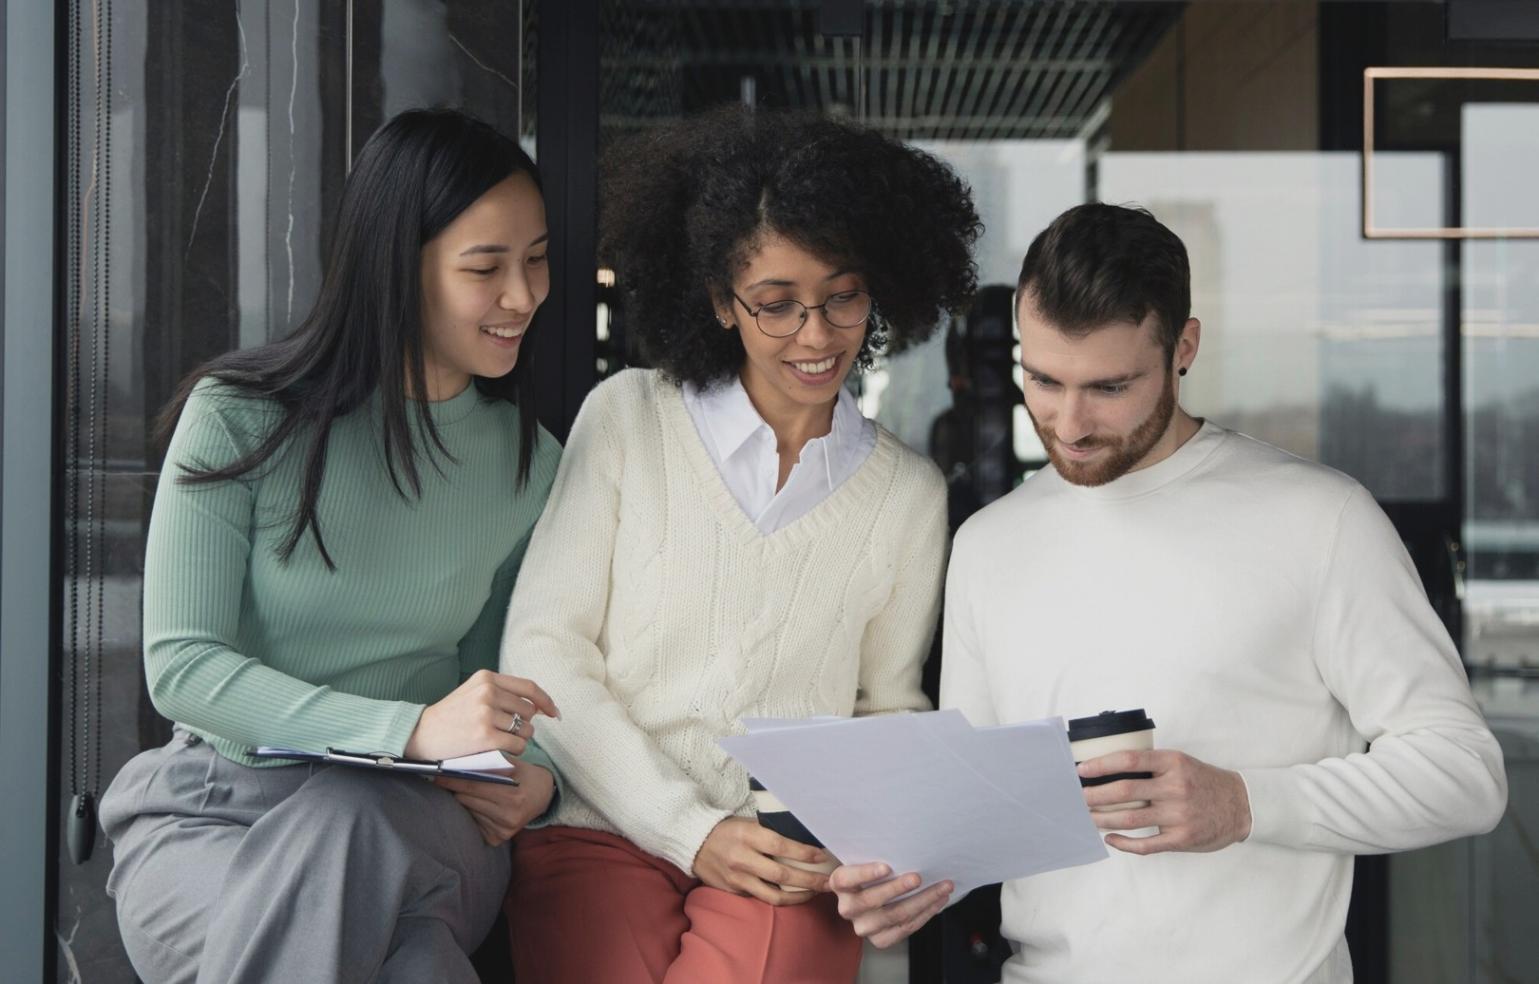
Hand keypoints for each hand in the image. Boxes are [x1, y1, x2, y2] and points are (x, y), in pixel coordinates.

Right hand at [405, 669, 559, 761]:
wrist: (421, 735)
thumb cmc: (450, 717)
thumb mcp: (472, 693)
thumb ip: (500, 693)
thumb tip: (537, 705)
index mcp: (486, 678)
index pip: (528, 687)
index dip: (545, 701)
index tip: (553, 713)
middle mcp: (488, 692)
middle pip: (528, 710)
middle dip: (526, 724)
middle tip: (511, 733)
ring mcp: (486, 713)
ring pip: (525, 729)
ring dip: (520, 739)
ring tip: (503, 741)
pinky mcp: (485, 735)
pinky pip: (517, 745)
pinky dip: (515, 751)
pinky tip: (502, 751)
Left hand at [437, 763, 554, 845]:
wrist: (543, 796)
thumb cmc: (525, 775)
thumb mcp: (513, 764)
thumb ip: (490, 763)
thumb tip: (458, 761)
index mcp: (513, 795)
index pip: (474, 786)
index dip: (453, 780)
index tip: (437, 775)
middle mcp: (508, 816)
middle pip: (467, 799)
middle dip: (455, 789)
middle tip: (445, 780)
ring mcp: (503, 830)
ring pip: (467, 811)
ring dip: (463, 801)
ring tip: (463, 791)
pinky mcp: (497, 839)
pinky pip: (473, 823)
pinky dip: (471, 813)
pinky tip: (477, 806)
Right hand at [693, 817, 831, 905]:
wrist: (694, 843)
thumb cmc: (728, 829)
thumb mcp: (748, 823)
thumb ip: (771, 832)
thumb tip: (804, 839)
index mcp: (748, 835)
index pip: (782, 846)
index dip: (805, 854)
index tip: (823, 856)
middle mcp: (743, 859)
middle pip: (782, 874)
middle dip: (810, 880)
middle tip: (828, 882)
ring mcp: (738, 878)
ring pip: (774, 894)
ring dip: (799, 896)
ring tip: (814, 893)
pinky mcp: (734, 891)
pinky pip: (761, 897)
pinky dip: (780, 897)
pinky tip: (793, 894)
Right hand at [830, 862, 952, 947]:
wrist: (866, 897)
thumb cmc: (870, 871)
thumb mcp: (863, 859)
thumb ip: (873, 853)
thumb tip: (902, 844)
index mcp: (839, 884)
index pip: (846, 878)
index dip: (866, 873)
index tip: (886, 867)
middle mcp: (848, 908)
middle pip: (873, 900)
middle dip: (899, 888)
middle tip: (918, 877)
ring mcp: (863, 927)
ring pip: (895, 916)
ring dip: (923, 900)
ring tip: (942, 887)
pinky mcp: (880, 940)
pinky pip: (906, 928)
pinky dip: (926, 914)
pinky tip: (938, 901)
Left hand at [1078, 748, 1251, 854]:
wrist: (1242, 805)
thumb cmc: (1204, 782)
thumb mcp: (1181, 763)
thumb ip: (1152, 765)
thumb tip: (1109, 768)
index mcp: (1173, 763)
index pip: (1130, 760)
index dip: (1102, 765)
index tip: (1082, 770)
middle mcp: (1175, 787)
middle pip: (1125, 791)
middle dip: (1095, 795)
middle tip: (1078, 796)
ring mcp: (1179, 815)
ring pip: (1131, 819)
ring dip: (1103, 819)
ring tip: (1087, 816)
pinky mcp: (1182, 838)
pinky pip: (1146, 844)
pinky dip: (1124, 843)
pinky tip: (1110, 838)